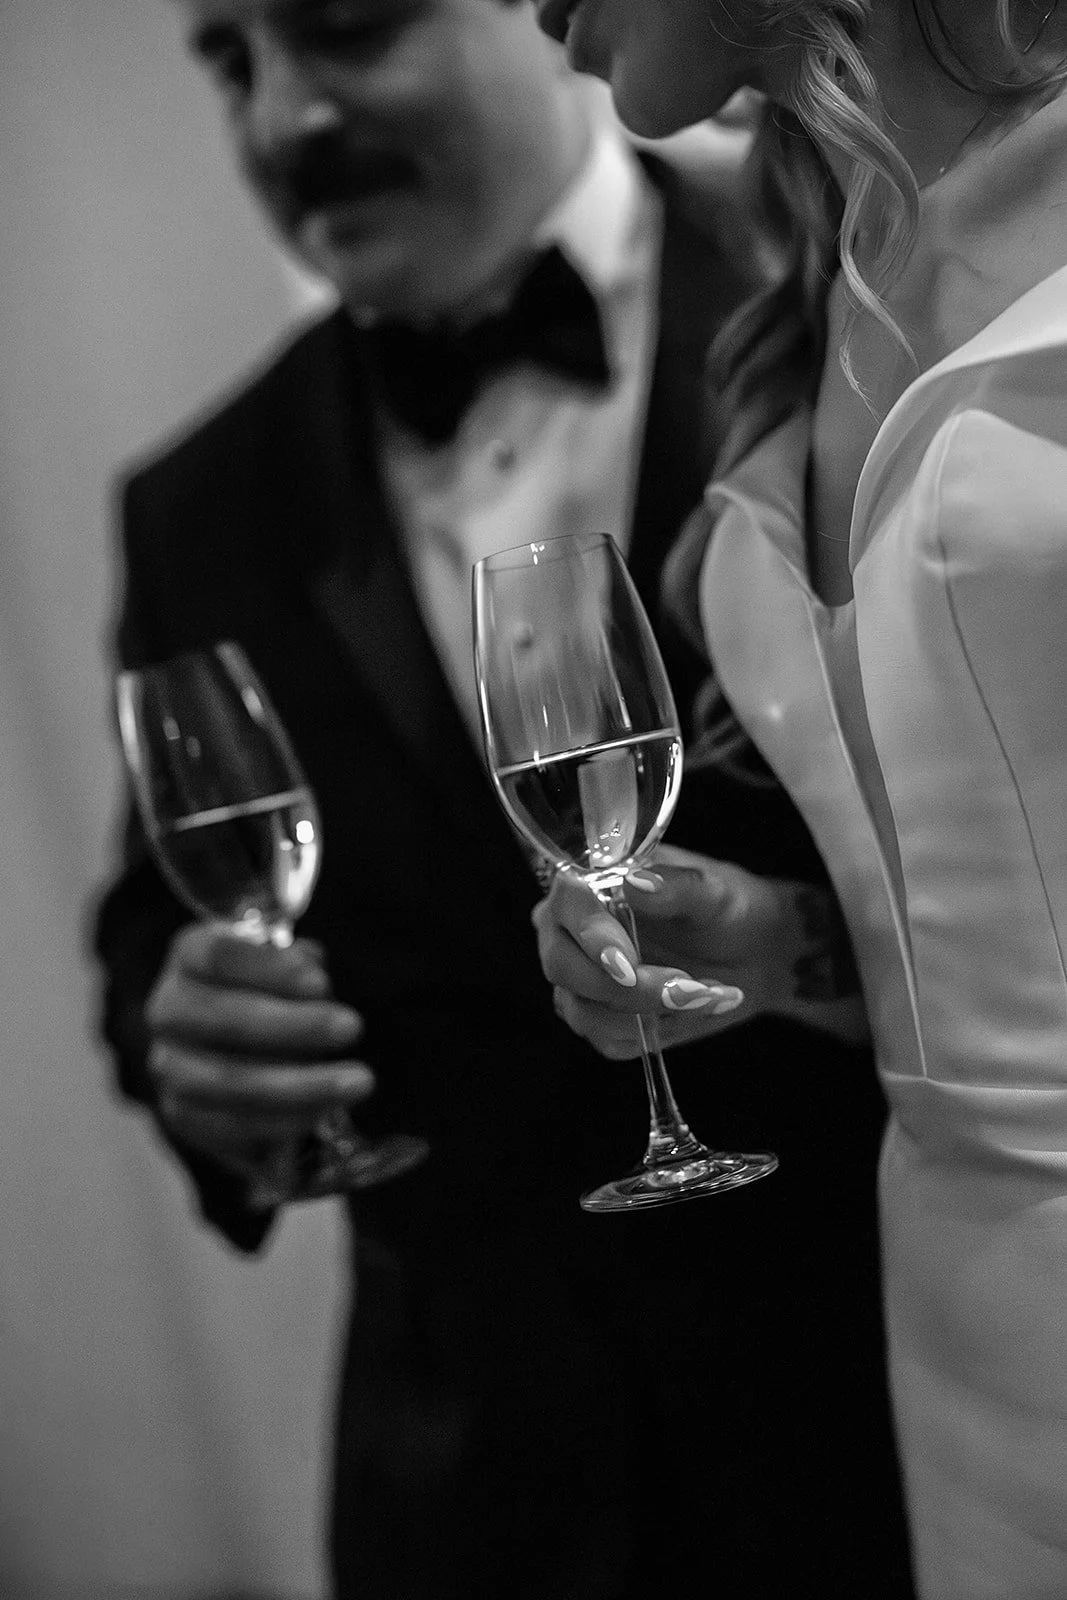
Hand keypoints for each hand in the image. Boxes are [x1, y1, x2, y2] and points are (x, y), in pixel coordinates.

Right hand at [146, 924, 373, 1207]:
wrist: (241, 1047)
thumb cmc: (272, 993)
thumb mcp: (287, 965)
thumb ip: (300, 968)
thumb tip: (313, 982)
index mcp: (189, 956)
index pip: (218, 956)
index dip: (269, 969)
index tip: (322, 983)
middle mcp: (168, 1009)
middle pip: (225, 1019)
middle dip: (294, 1027)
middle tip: (353, 1027)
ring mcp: (169, 1066)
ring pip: (227, 1082)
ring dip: (298, 1085)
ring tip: (356, 1082)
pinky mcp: (181, 1115)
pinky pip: (228, 1127)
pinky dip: (279, 1123)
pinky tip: (321, 1113)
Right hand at [532, 843, 866, 1059]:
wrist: (752, 952)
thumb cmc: (727, 909)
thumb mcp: (715, 891)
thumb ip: (678, 885)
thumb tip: (636, 882)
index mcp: (590, 885)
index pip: (567, 904)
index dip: (592, 935)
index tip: (629, 963)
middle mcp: (573, 932)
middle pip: (564, 967)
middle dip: (626, 988)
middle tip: (685, 987)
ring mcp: (582, 980)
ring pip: (585, 1011)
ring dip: (649, 1012)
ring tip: (707, 993)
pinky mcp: (603, 1019)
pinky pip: (611, 1040)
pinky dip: (659, 1031)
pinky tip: (698, 1007)